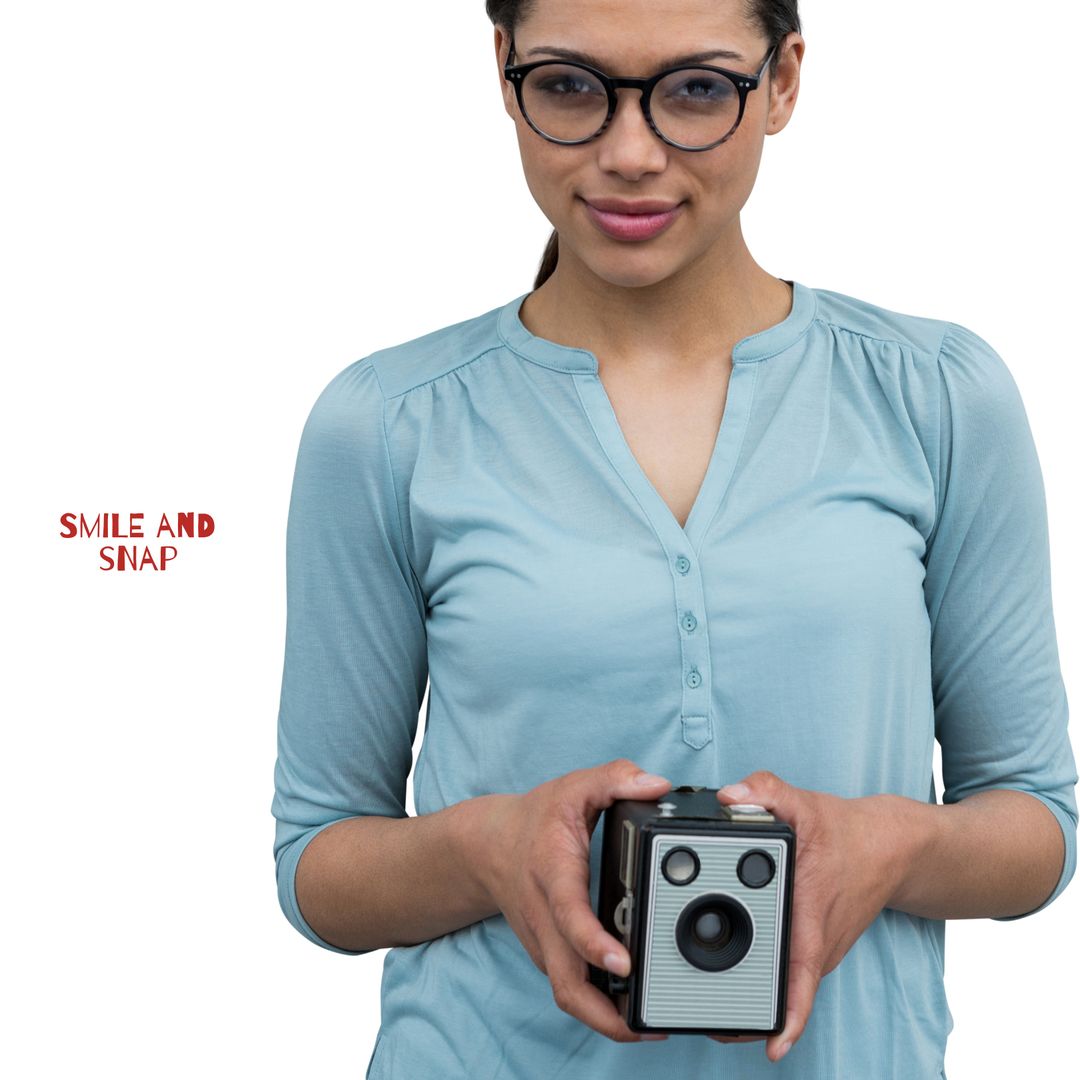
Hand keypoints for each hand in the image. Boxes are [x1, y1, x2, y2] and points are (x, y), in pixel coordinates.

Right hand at [471, 758, 673, 1043]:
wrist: (487, 846)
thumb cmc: (536, 819)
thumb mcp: (574, 786)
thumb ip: (615, 778)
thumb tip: (657, 785)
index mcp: (552, 873)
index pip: (569, 914)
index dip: (593, 942)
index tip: (624, 962)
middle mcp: (545, 917)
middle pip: (567, 984)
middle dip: (605, 1015)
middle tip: (648, 1024)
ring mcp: (544, 942)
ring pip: (568, 996)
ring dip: (604, 1021)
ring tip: (650, 1025)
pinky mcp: (549, 954)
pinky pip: (572, 988)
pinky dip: (599, 1006)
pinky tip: (633, 1006)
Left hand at [710, 771, 912, 1063]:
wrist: (891, 847)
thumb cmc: (848, 832)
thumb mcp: (805, 804)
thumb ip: (765, 793)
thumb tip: (729, 796)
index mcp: (812, 913)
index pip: (802, 973)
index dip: (791, 1014)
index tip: (774, 1044)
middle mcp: (817, 942)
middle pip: (784, 990)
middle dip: (748, 1010)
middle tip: (707, 1023)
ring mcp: (817, 949)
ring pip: (785, 983)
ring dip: (752, 996)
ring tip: (710, 1010)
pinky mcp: (813, 947)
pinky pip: (787, 970)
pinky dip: (762, 975)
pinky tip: (729, 980)